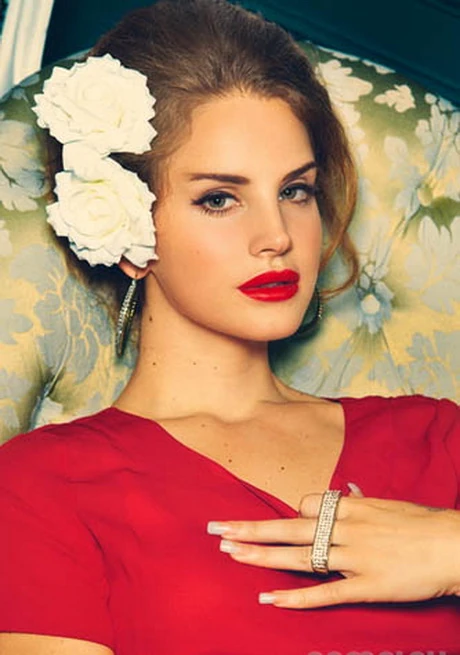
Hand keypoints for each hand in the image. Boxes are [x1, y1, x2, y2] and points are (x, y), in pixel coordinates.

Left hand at [207, 491, 459, 608]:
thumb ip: (358, 504)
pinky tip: (269, 598)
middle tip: (216, 529)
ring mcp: (353, 558)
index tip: (276, 523)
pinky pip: (324, 593)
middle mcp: (346, 529)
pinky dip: (295, 597)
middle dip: (250, 528)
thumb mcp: (386, 505)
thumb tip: (342, 496)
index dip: (289, 515)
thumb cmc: (422, 523)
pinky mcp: (365, 586)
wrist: (454, 545)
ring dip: (261, 557)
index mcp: (352, 506)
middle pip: (288, 528)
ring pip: (299, 557)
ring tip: (231, 554)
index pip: (306, 505)